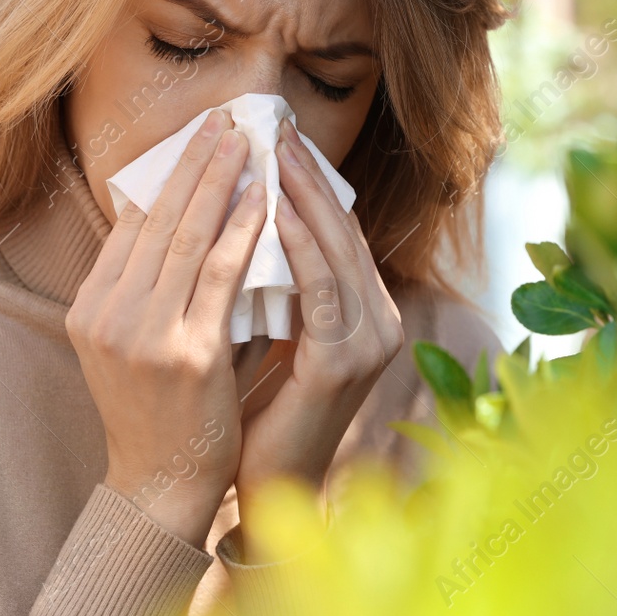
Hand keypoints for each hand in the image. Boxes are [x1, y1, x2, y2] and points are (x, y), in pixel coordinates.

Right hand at [66, 109, 267, 548]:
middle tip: (223, 119)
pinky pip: (220, 275)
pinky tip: (260, 199)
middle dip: (192, 163)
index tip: (195, 137)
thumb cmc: (162, 409)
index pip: (129, 226)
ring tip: (244, 141)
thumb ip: (154, 287)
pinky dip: (242, 230)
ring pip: (187, 238)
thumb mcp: (135, 341)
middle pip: (155, 220)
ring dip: (219, 181)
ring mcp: (144, 334)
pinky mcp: (186, 352)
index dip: (164, 176)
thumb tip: (189, 217)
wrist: (161, 483)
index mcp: (89, 308)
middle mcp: (107, 315)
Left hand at [233, 117, 404, 558]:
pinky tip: (269, 209)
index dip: (310, 182)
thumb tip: (236, 217)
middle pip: (343, 230)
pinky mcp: (343, 361)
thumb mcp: (272, 333)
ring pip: (334, 249)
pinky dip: (296, 243)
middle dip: (307, 175)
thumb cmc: (258, 412)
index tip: (275, 137)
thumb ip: (272, 284)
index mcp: (366, 312)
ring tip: (270, 152)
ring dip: (300, 196)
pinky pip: (320, 287)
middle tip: (273, 126)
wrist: (264, 489)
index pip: (338, 231)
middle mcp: (380, 321)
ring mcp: (369, 341)